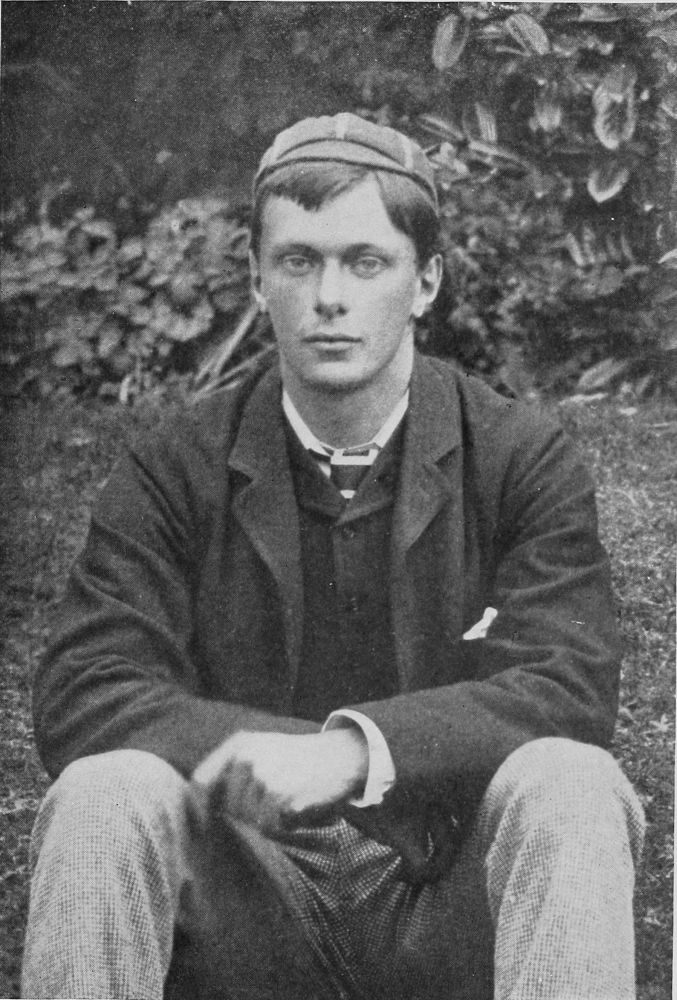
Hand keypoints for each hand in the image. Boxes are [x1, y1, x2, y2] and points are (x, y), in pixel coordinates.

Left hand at [191, 729, 368, 833]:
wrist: (341, 756)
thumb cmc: (300, 758)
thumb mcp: (264, 749)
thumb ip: (232, 769)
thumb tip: (199, 803)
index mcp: (239, 744)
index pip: (200, 780)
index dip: (201, 804)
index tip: (208, 819)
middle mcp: (246, 757)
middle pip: (227, 807)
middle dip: (246, 814)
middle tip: (275, 801)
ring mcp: (263, 776)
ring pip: (248, 819)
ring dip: (266, 821)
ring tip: (288, 801)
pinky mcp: (279, 796)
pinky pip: (268, 827)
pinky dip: (281, 826)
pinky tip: (296, 809)